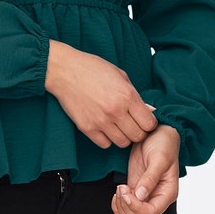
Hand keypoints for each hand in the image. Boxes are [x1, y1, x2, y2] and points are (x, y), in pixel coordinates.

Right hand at [44, 41, 160, 149]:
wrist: (65, 71)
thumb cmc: (92, 69)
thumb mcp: (120, 76)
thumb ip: (134, 95)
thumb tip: (146, 110)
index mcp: (127, 96)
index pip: (149, 123)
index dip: (149, 124)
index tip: (144, 121)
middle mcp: (115, 111)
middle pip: (138, 136)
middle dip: (138, 132)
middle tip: (133, 125)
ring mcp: (100, 121)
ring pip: (122, 143)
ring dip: (123, 136)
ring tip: (118, 126)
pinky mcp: (87, 128)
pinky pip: (105, 144)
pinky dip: (107, 139)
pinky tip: (105, 128)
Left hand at [112, 126, 179, 213]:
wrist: (156, 134)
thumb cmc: (163, 144)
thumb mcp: (159, 158)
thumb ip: (150, 178)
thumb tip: (140, 196)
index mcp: (168, 193)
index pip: (151, 213)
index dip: (136, 207)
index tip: (125, 191)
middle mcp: (158, 199)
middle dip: (127, 208)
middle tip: (121, 188)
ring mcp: (146, 197)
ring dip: (121, 208)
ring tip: (120, 188)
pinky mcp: (135, 193)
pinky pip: (125, 210)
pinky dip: (118, 206)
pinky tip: (117, 192)